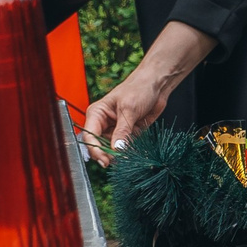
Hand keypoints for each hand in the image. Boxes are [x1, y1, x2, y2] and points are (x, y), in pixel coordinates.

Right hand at [79, 21, 216, 163]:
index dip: (95, 150)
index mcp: (97, 114)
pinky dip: (130, 154)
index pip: (89, 136)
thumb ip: (122, 130)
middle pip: (99, 146)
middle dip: (107, 155)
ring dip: (120, 156)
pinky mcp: (129, 134)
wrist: (157, 84)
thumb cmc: (139, 88)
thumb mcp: (129, 109)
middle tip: (118, 162)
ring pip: (113, 150)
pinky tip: (136, 157)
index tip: (104, 161)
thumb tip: (117, 150)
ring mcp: (116, 130)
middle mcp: (104, 123)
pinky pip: (126, 149)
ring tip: (129, 159)